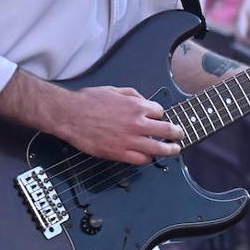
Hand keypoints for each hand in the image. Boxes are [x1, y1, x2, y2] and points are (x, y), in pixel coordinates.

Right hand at [53, 86, 184, 164]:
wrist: (70, 115)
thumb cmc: (89, 100)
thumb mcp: (115, 90)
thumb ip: (133, 95)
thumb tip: (143, 100)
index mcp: (137, 105)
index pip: (160, 112)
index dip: (161, 115)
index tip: (160, 118)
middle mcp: (137, 123)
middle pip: (166, 130)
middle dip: (176, 133)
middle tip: (179, 135)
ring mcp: (129, 140)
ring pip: (158, 148)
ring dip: (169, 150)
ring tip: (175, 150)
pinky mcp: (119, 153)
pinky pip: (140, 159)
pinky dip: (147, 158)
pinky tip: (149, 157)